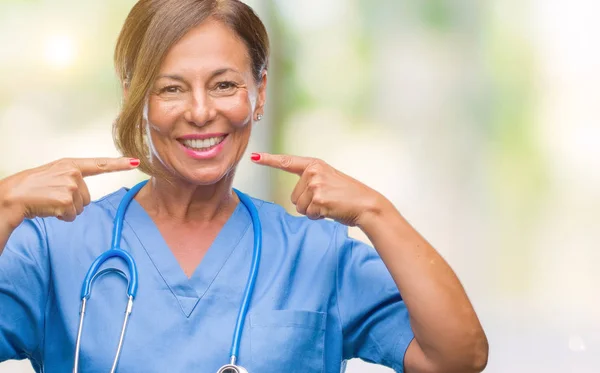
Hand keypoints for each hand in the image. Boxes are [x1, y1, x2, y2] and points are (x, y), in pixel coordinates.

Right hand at [0, 157, 138, 225]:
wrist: (12, 196)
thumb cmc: (31, 186)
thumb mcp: (53, 174)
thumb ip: (71, 177)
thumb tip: (83, 193)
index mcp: (70, 164)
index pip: (100, 164)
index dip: (120, 164)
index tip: (136, 161)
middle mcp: (73, 173)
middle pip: (88, 197)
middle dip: (73, 202)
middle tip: (53, 197)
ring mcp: (71, 186)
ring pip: (81, 208)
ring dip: (67, 210)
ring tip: (50, 202)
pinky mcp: (67, 200)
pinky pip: (73, 216)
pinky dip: (62, 217)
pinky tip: (49, 209)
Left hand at [252, 153, 388, 226]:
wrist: (367, 205)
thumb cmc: (348, 197)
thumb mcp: (329, 181)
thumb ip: (311, 182)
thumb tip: (296, 200)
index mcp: (315, 165)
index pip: (288, 162)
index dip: (270, 160)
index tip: (255, 157)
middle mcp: (313, 172)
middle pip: (294, 197)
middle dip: (308, 204)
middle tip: (327, 200)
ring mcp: (315, 184)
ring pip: (300, 207)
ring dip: (313, 211)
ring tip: (330, 205)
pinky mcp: (318, 199)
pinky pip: (308, 214)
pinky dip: (318, 217)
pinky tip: (331, 210)